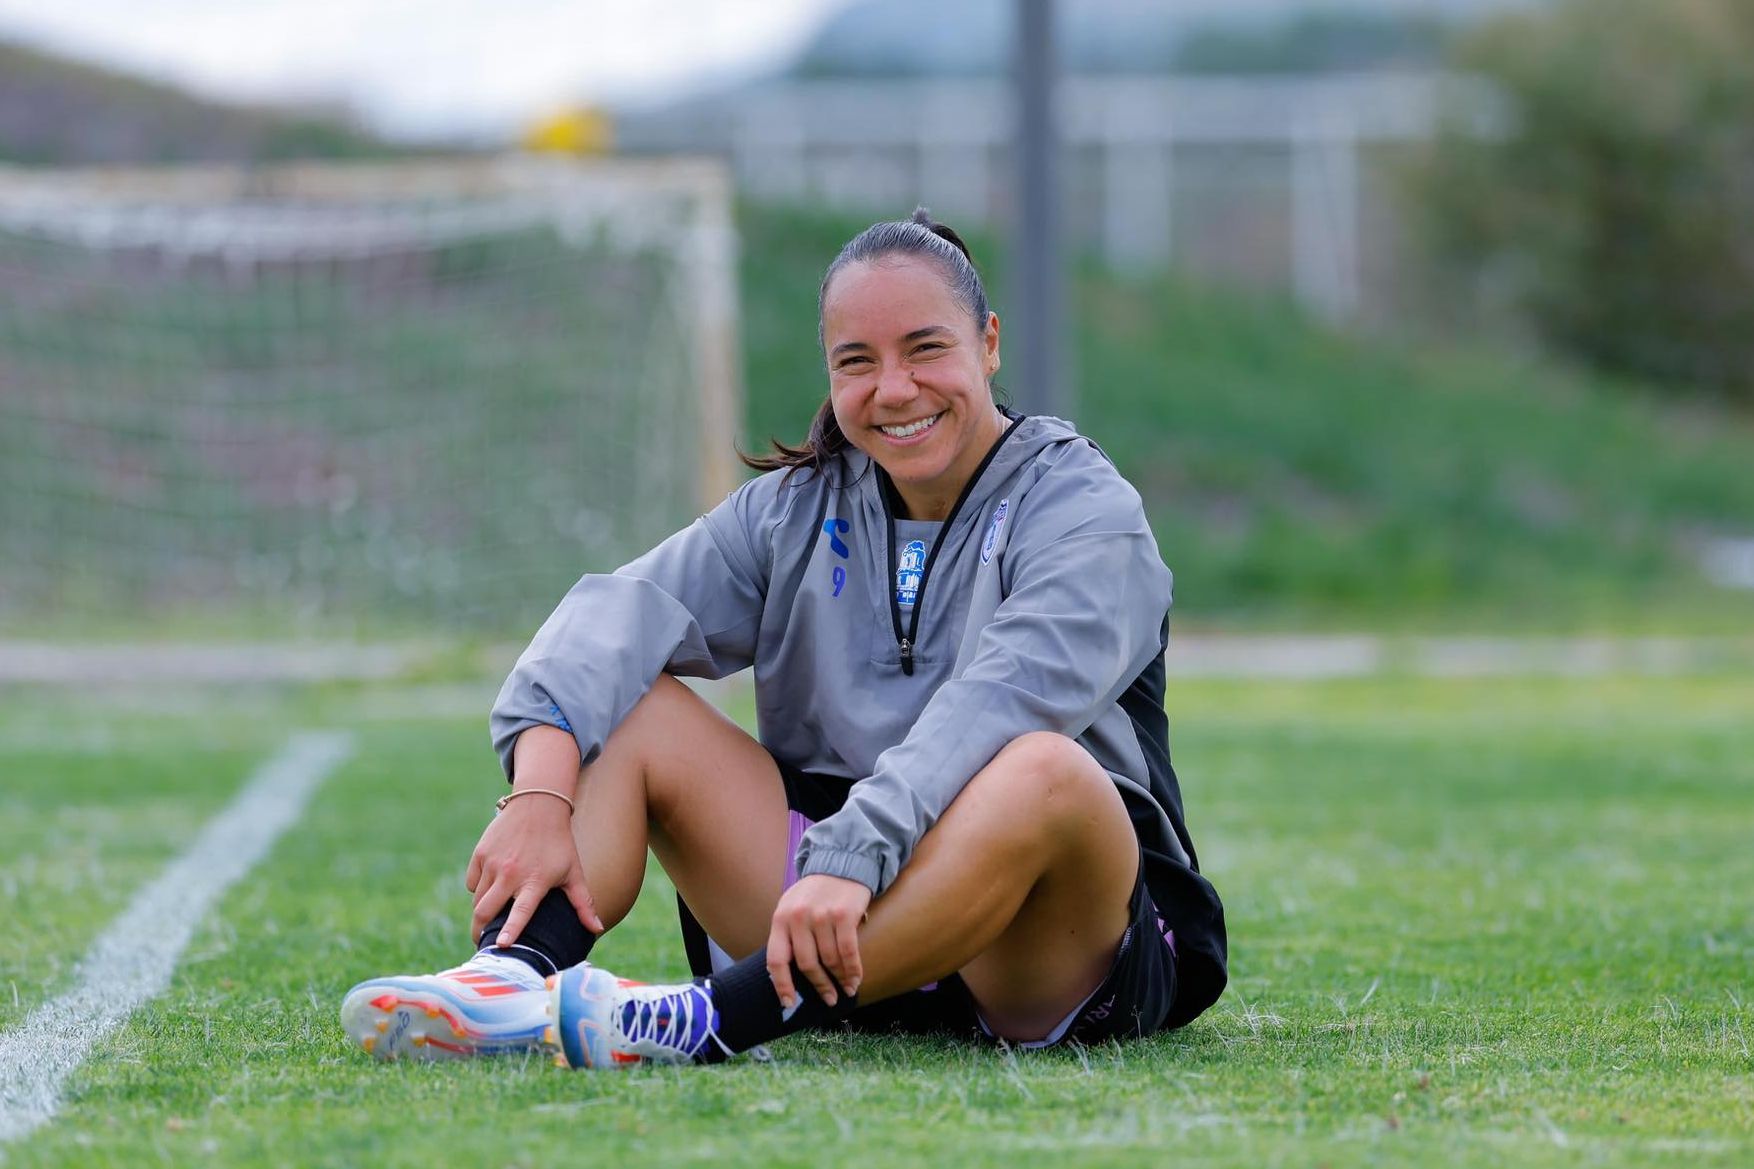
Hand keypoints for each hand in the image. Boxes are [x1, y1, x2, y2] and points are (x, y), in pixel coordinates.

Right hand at [464, 793, 603, 945]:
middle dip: (480, 932)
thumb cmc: (559, 843)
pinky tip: (491, 887)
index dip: (511, 929)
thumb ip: (583, 903)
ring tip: (490, 916)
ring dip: (482, 911)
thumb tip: (598, 929)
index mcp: (535, 880)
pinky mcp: (480, 854)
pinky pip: (472, 883)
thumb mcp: (574, 872)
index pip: (521, 911)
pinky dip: (478, 889)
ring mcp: (493, 862)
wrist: (539, 805)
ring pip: (478, 899)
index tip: (501, 945)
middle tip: (483, 943)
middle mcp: (511, 873)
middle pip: (485, 911)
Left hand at [766, 874, 872, 1009]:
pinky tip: (855, 979)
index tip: (789, 1003)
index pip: (776, 959)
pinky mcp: (845, 915)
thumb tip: (783, 974)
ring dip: (840, 980)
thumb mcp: (791, 907)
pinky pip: (848, 952)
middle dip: (820, 986)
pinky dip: (853, 970)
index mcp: (781, 918)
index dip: (781, 985)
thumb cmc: (814, 893)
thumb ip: (787, 935)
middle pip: (807, 964)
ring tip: (847, 989)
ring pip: (830, 960)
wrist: (841, 863)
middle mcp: (799, 917)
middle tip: (830, 999)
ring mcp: (822, 916)